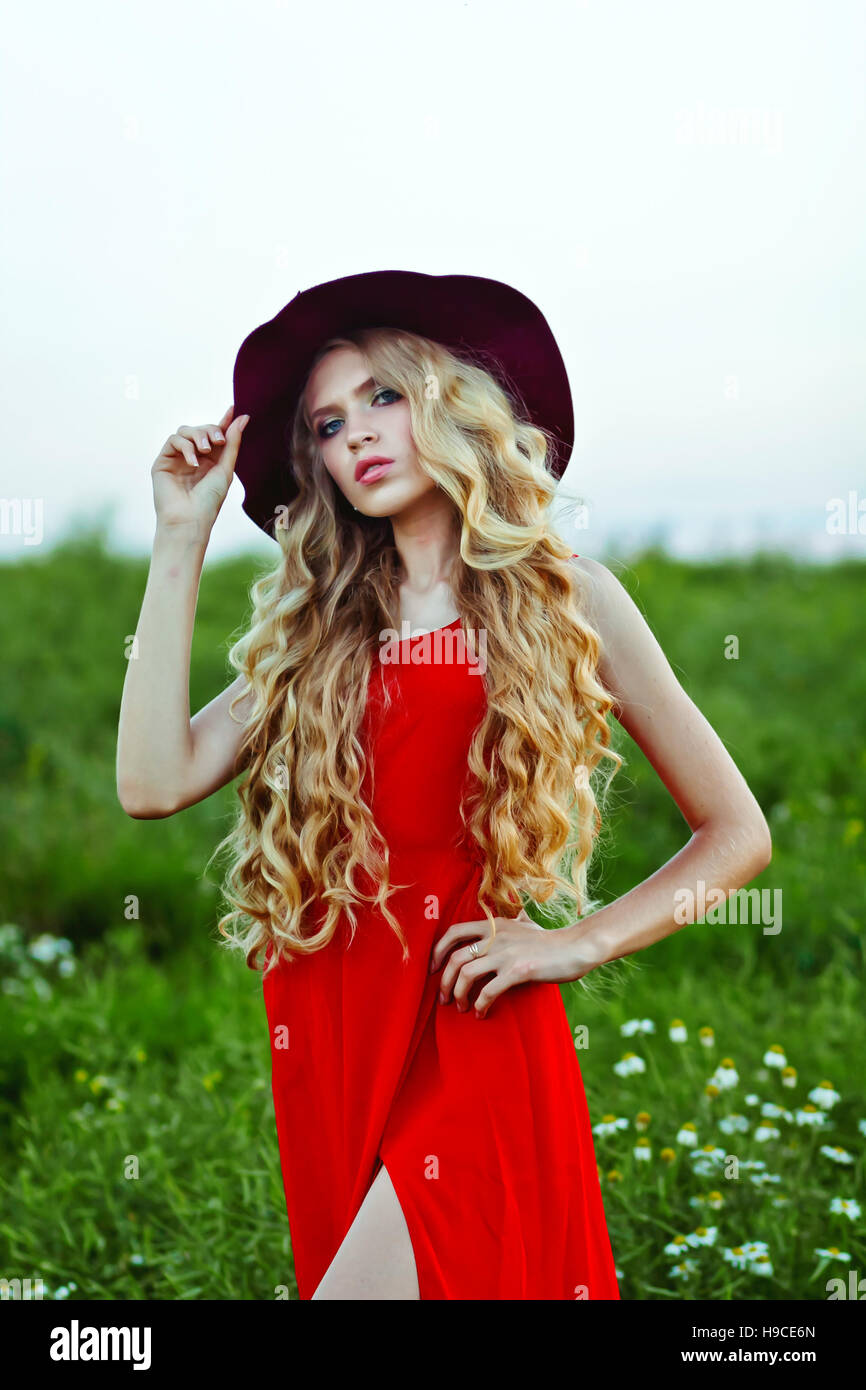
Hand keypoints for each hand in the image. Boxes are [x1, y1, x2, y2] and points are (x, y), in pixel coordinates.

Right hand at [151, 405, 248, 537]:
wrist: (190, 520)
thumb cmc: (210, 501)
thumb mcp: (226, 469)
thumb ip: (232, 443)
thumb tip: (243, 417)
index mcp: (210, 461)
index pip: (215, 436)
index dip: (224, 422)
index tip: (233, 408)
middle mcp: (193, 458)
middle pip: (200, 430)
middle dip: (211, 430)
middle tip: (218, 441)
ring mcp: (177, 459)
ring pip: (185, 431)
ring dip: (198, 436)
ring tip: (206, 451)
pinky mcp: (163, 462)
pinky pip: (173, 441)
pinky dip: (185, 446)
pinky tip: (193, 462)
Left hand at [428, 907, 576, 1018]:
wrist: (576, 947)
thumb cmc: (551, 941)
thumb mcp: (526, 925)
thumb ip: (514, 923)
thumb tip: (516, 917)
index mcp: (494, 925)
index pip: (454, 931)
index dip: (438, 950)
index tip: (433, 968)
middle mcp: (496, 936)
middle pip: (455, 958)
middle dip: (444, 981)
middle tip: (443, 998)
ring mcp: (506, 953)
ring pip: (466, 975)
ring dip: (459, 995)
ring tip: (461, 1008)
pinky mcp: (518, 971)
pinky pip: (489, 991)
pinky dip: (480, 1005)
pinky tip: (482, 1013)